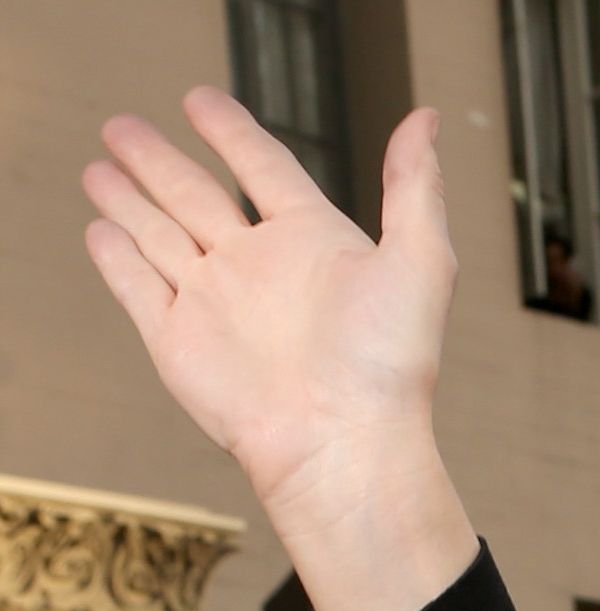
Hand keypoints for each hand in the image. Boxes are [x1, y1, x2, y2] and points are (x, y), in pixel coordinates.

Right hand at [82, 93, 474, 610]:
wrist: (342, 446)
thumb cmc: (389, 367)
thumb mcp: (420, 263)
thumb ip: (414, 187)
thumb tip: (426, 120)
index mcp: (313, 244)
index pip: (263, 169)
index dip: (232, 133)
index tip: (201, 102)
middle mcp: (260, 269)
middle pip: (194, 195)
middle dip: (156, 160)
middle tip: (122, 126)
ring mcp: (214, 303)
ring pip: (158, 233)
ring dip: (128, 199)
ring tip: (100, 166)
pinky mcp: (177, 339)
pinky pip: (138, 286)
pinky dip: (116, 257)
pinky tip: (100, 231)